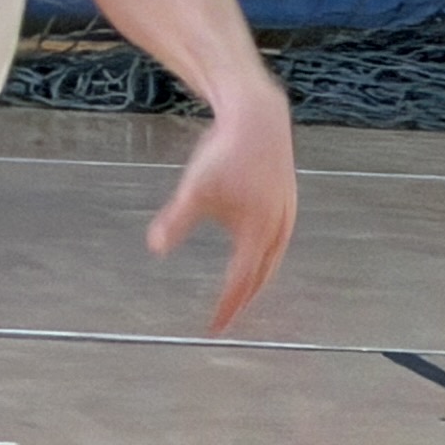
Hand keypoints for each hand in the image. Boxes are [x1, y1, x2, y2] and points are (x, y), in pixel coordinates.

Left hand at [150, 93, 297, 330]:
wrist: (258, 116)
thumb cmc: (225, 151)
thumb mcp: (194, 188)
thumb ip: (176, 219)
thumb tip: (155, 247)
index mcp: (256, 232)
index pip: (240, 282)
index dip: (227, 307)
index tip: (214, 328)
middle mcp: (277, 228)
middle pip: (262, 276)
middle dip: (245, 300)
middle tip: (228, 318)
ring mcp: (287, 213)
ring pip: (274, 258)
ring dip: (259, 280)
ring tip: (244, 293)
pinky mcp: (288, 199)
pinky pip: (279, 240)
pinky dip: (268, 256)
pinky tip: (257, 250)